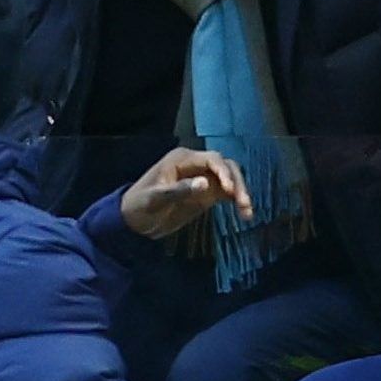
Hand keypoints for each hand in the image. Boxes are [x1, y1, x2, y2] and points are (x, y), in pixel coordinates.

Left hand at [121, 147, 252, 239]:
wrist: (133, 221)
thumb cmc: (139, 206)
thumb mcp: (155, 199)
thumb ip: (179, 190)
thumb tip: (206, 184)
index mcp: (182, 159)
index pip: (211, 159)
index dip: (224, 172)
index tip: (230, 191)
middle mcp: (195, 165)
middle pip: (226, 166)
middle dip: (236, 182)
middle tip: (243, 203)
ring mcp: (202, 178)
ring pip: (230, 178)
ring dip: (240, 192)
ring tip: (247, 212)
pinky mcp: (206, 193)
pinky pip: (227, 192)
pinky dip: (236, 201)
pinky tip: (244, 214)